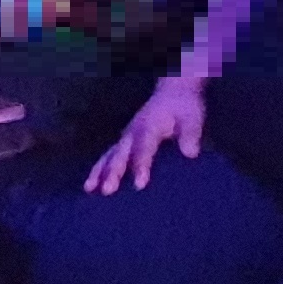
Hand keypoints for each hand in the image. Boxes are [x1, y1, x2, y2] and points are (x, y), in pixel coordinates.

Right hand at [90, 76, 206, 192]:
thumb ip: (190, 134)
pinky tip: (91, 186)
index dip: (141, 165)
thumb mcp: (192, 117)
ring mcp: (126, 138)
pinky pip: (107, 157)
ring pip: (109, 155)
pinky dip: (98, 170)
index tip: (140, 184)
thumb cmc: (183, 108)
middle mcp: (133, 132)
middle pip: (121, 153)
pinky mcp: (123, 143)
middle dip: (113, 172)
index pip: (144, 147)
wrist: (172, 94)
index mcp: (149, 126)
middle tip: (108, 190)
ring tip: (90, 188)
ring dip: (99, 172)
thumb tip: (190, 153)